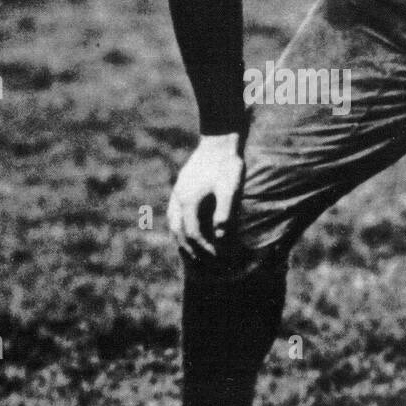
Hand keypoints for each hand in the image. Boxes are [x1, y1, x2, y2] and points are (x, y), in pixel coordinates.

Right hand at [167, 132, 243, 257]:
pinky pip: (176, 216)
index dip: (206, 250)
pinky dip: (181, 230)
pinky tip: (191, 233)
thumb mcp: (231, 187)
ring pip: (174, 226)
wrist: (219, 139)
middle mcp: (178, 200)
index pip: (194, 235)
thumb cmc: (228, 163)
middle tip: (206, 266)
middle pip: (179, 234)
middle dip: (192, 253)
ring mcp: (177, 194)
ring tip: (194, 257)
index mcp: (189, 202)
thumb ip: (226, 212)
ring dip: (183, 244)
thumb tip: (221, 237)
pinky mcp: (181, 189)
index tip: (220, 259)